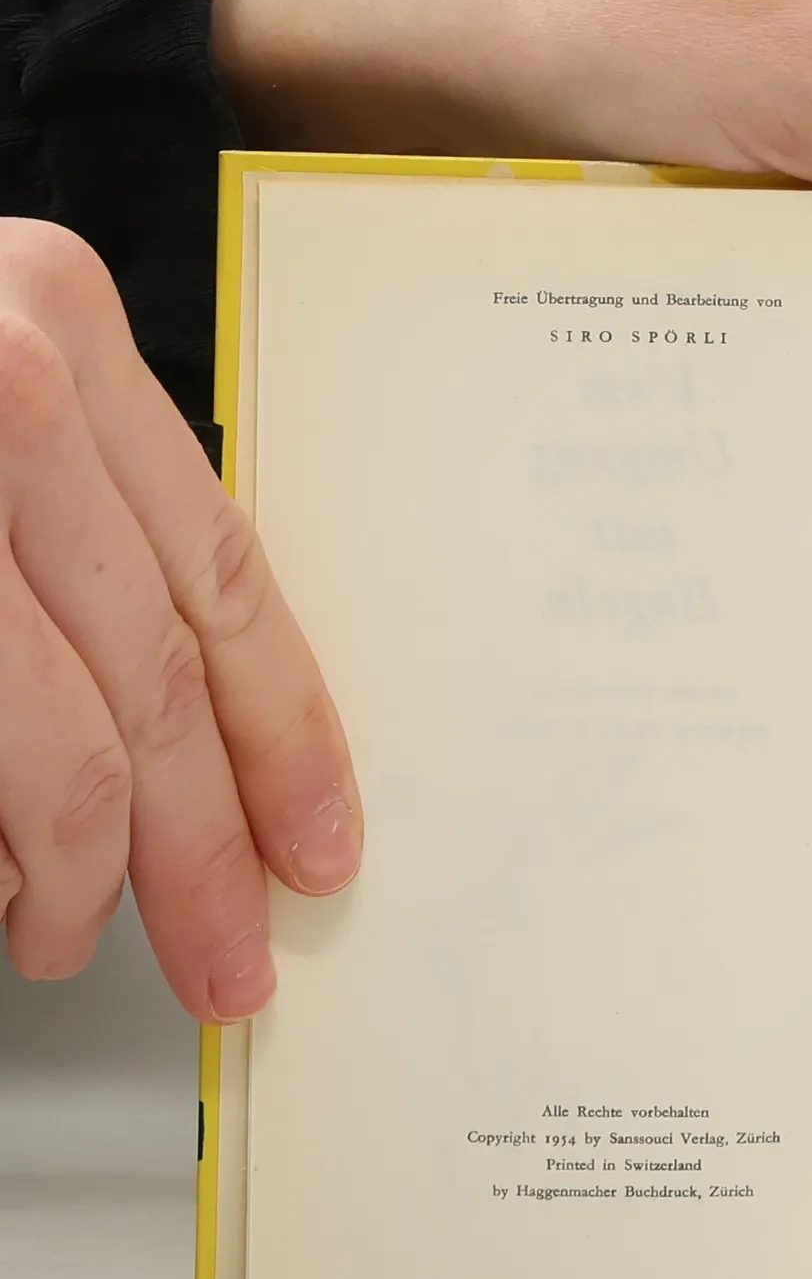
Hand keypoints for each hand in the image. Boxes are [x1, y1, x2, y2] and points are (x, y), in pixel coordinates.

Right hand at [0, 221, 359, 1019]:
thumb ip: (78, 515)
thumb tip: (184, 726)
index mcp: (57, 325)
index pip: (226, 582)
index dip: (287, 735)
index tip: (314, 837)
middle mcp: (0, 395)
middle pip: (156, 690)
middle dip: (203, 856)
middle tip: (229, 953)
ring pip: (63, 762)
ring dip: (77, 883)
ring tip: (66, 931)